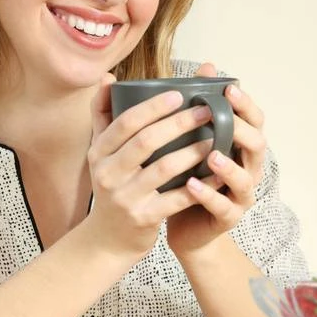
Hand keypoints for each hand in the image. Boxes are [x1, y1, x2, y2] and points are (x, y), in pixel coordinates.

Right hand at [83, 73, 215, 261]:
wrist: (107, 239)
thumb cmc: (112, 187)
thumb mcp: (100, 154)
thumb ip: (103, 115)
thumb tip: (108, 78)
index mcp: (99, 152)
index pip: (125, 122)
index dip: (152, 106)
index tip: (179, 93)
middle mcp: (108, 174)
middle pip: (146, 141)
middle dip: (179, 123)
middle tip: (206, 111)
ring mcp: (126, 198)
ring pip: (164, 169)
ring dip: (192, 151)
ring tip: (215, 139)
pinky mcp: (144, 219)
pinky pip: (177, 198)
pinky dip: (199, 185)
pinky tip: (218, 174)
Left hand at [166, 63, 265, 260]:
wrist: (187, 228)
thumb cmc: (190, 177)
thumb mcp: (192, 141)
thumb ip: (201, 108)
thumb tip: (207, 66)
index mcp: (241, 147)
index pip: (255, 121)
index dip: (246, 104)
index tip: (229, 89)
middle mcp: (248, 169)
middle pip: (258, 146)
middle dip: (242, 130)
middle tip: (222, 116)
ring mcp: (240, 195)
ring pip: (245, 179)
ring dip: (228, 166)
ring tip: (210, 155)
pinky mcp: (228, 218)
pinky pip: (223, 206)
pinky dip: (208, 195)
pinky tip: (192, 185)